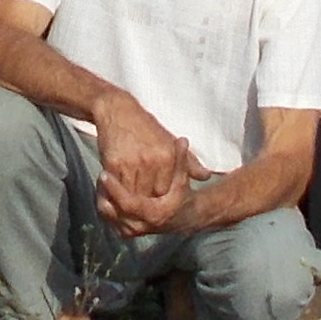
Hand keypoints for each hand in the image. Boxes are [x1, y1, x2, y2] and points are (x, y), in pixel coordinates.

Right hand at [90, 88, 194, 229]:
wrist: (117, 110)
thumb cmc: (145, 128)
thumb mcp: (169, 141)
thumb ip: (188, 162)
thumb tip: (207, 176)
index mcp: (168, 156)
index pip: (167, 192)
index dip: (161, 200)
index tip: (156, 203)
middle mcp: (152, 160)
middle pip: (150, 196)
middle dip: (145, 203)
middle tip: (140, 209)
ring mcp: (132, 162)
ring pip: (132, 195)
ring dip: (128, 201)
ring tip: (126, 205)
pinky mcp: (113, 163)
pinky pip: (116, 188)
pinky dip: (114, 193)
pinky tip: (115, 192)